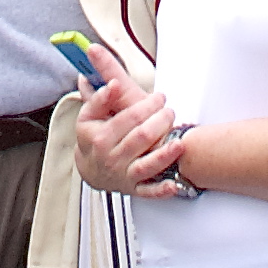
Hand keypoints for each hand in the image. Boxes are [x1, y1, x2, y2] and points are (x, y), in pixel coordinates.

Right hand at [70, 48, 185, 195]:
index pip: (127, 119)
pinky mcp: (134, 188)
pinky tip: (175, 184)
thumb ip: (99, 94)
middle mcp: (111, 157)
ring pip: (147, 165)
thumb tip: (107, 76)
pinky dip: (162, 190)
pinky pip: (150, 191)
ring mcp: (124, 174)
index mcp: (100, 137)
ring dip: (165, 155)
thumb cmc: (93, 137)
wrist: (91, 169)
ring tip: (179, 141)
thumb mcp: (89, 114)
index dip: (146, 107)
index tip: (159, 97)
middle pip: (140, 139)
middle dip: (159, 123)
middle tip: (170, 111)